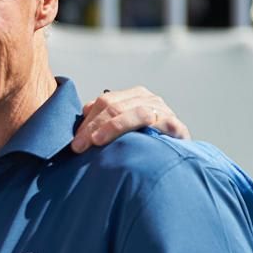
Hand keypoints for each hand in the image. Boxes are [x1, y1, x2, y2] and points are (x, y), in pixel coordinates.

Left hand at [71, 85, 189, 152]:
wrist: (174, 155)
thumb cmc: (144, 141)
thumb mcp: (121, 128)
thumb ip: (103, 120)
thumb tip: (83, 114)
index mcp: (132, 96)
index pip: (104, 101)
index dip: (88, 120)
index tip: (76, 141)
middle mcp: (147, 99)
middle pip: (115, 106)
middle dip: (94, 126)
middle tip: (80, 146)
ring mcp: (163, 110)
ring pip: (135, 112)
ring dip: (113, 127)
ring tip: (97, 141)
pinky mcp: (176, 125)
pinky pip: (161, 124)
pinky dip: (148, 129)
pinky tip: (134, 140)